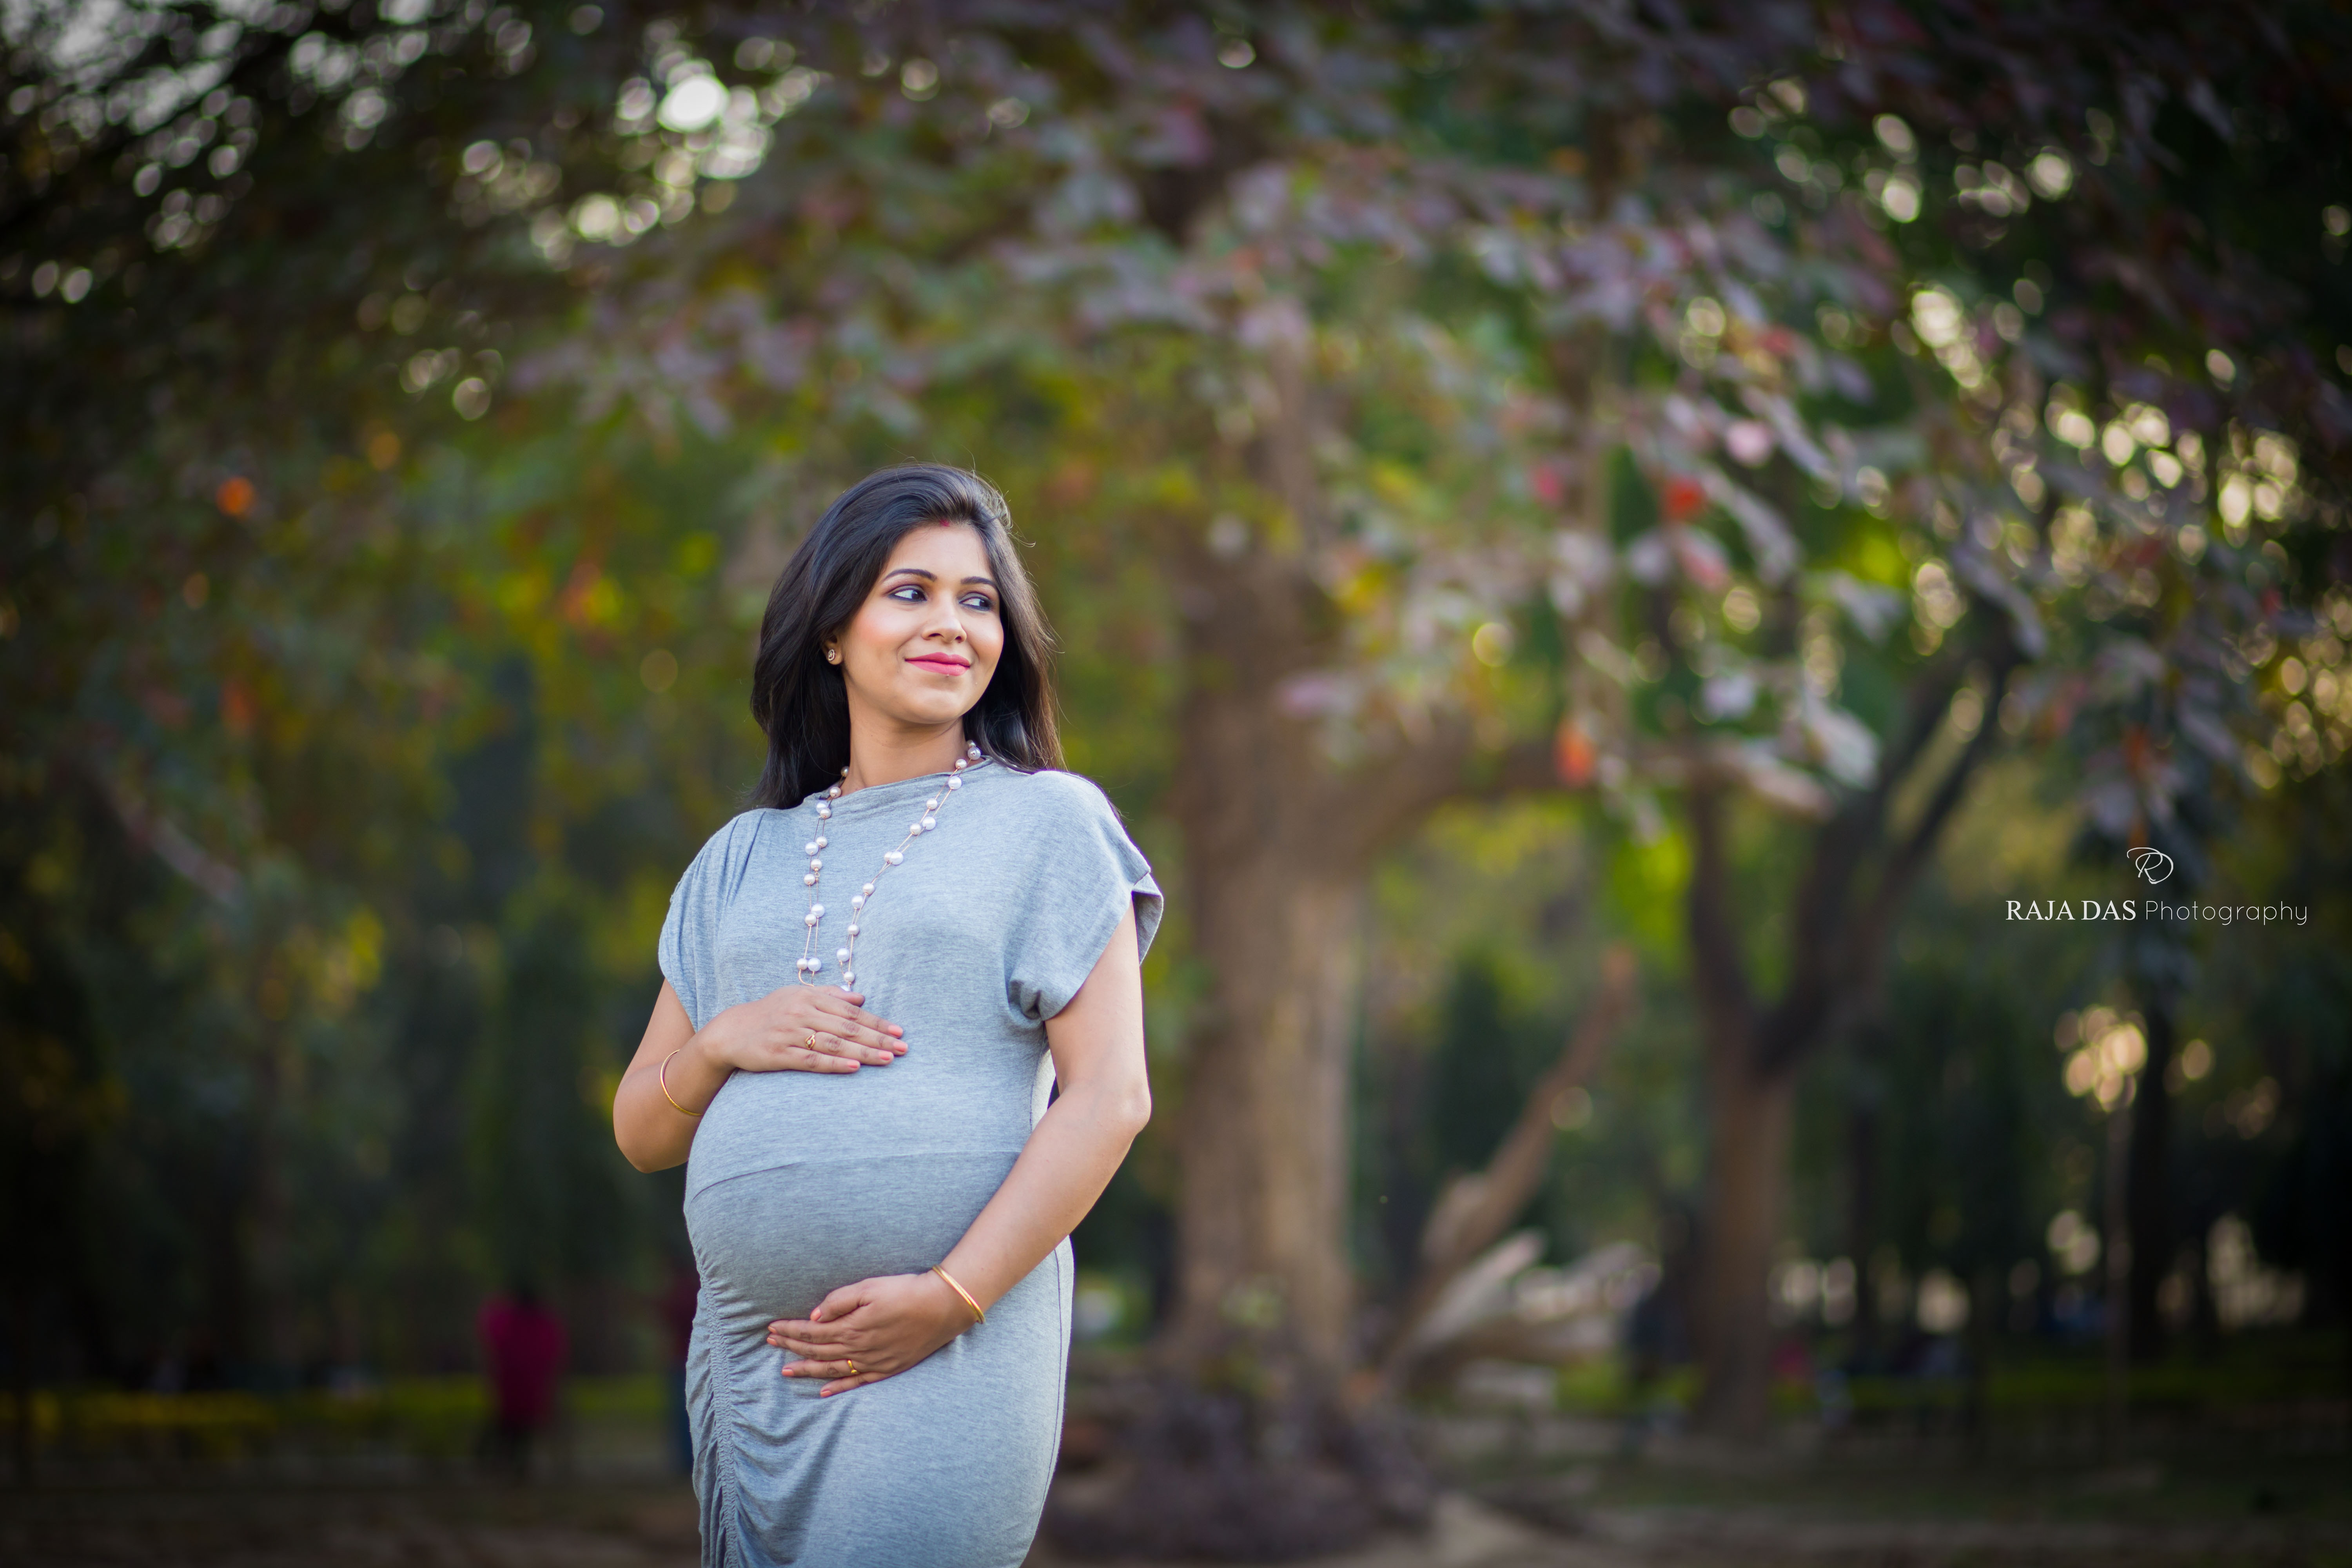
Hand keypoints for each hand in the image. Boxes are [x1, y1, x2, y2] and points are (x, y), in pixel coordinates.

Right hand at [703, 984, 904, 1074]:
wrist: (730, 1032)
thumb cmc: (770, 1013)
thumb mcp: (796, 996)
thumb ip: (830, 996)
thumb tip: (862, 998)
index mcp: (808, 997)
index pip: (850, 1011)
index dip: (876, 1022)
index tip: (899, 1031)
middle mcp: (801, 1012)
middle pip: (847, 1027)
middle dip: (877, 1038)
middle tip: (903, 1048)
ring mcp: (789, 1033)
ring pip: (833, 1043)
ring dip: (863, 1052)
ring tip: (888, 1059)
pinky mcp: (779, 1054)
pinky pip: (811, 1060)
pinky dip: (834, 1063)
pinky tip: (853, 1067)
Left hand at [767, 1272, 974, 1395]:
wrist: (942, 1307)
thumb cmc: (905, 1291)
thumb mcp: (870, 1287)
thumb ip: (839, 1302)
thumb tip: (814, 1317)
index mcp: (851, 1327)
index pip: (811, 1333)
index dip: (790, 1331)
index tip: (771, 1329)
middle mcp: (858, 1349)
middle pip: (817, 1351)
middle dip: (791, 1347)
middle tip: (770, 1344)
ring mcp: (872, 1362)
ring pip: (832, 1369)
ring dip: (807, 1370)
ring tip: (786, 1371)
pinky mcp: (887, 1368)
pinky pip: (857, 1382)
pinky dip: (839, 1387)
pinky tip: (824, 1392)